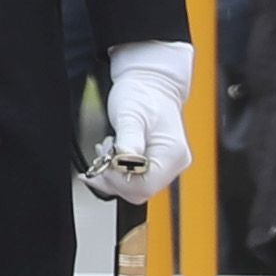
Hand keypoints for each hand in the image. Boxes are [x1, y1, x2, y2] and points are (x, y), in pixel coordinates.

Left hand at [95, 42, 193, 202]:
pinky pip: (136, 179)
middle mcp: (174, 164)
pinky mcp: (157, 165)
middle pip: (140, 191)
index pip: (145, 186)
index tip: (103, 165)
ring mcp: (167, 166)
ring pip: (136, 188)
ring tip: (107, 151)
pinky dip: (119, 172)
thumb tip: (124, 163)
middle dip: (115, 178)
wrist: (150, 83)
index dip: (120, 181)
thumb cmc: (142, 93)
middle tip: (101, 157)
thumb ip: (129, 139)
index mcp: (173, 153)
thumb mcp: (130, 114)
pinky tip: (112, 155)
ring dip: (115, 175)